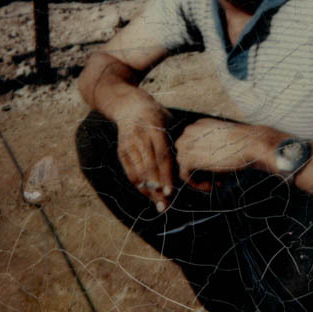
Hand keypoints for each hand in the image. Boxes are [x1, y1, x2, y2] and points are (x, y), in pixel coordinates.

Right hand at [113, 89, 172, 211]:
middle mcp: (140, 139)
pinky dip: (140, 186)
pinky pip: (130, 173)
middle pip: (150, 169)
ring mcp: (129, 145)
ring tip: (160, 205)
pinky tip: (149, 195)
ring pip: (139, 173)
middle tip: (167, 206)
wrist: (130, 106)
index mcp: (156, 130)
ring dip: (149, 192)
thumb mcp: (170, 122)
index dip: (166, 176)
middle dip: (158, 190)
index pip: (162, 157)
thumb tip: (190, 161)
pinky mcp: (121, 151)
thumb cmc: (157, 116)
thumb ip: (176, 141)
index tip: (171, 192)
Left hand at [174, 118, 259, 189]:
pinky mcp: (188, 159)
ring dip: (200, 177)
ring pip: (184, 166)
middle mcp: (189, 131)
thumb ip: (211, 147)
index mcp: (198, 125)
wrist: (250, 143)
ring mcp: (186, 144)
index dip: (204, 160)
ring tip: (217, 182)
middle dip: (200, 168)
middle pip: (186, 155)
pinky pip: (184, 175)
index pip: (192, 146)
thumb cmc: (243, 143)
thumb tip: (205, 163)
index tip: (217, 168)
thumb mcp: (224, 140)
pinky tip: (211, 186)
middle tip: (217, 178)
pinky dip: (196, 184)